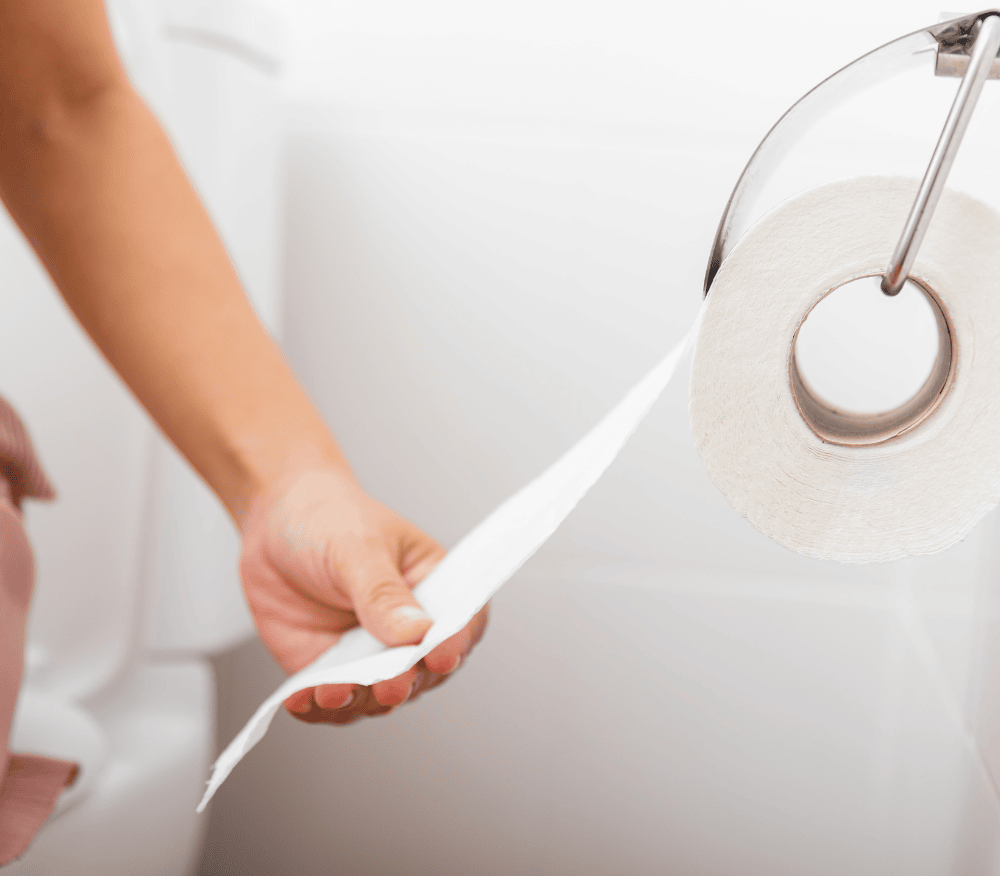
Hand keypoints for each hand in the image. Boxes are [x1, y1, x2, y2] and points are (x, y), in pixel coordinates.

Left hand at [239, 467, 488, 723]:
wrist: (275, 522)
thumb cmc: (330, 520)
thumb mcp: (357, 547)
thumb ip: (383, 592)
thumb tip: (416, 631)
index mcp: (434, 589)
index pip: (461, 623)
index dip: (456, 642)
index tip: (440, 655)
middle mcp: (408, 631)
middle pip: (424, 672)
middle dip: (406, 682)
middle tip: (390, 684)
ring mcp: (370, 655)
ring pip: (379, 696)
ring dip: (360, 701)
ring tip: (333, 693)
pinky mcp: (331, 671)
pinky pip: (331, 702)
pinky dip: (318, 707)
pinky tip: (301, 700)